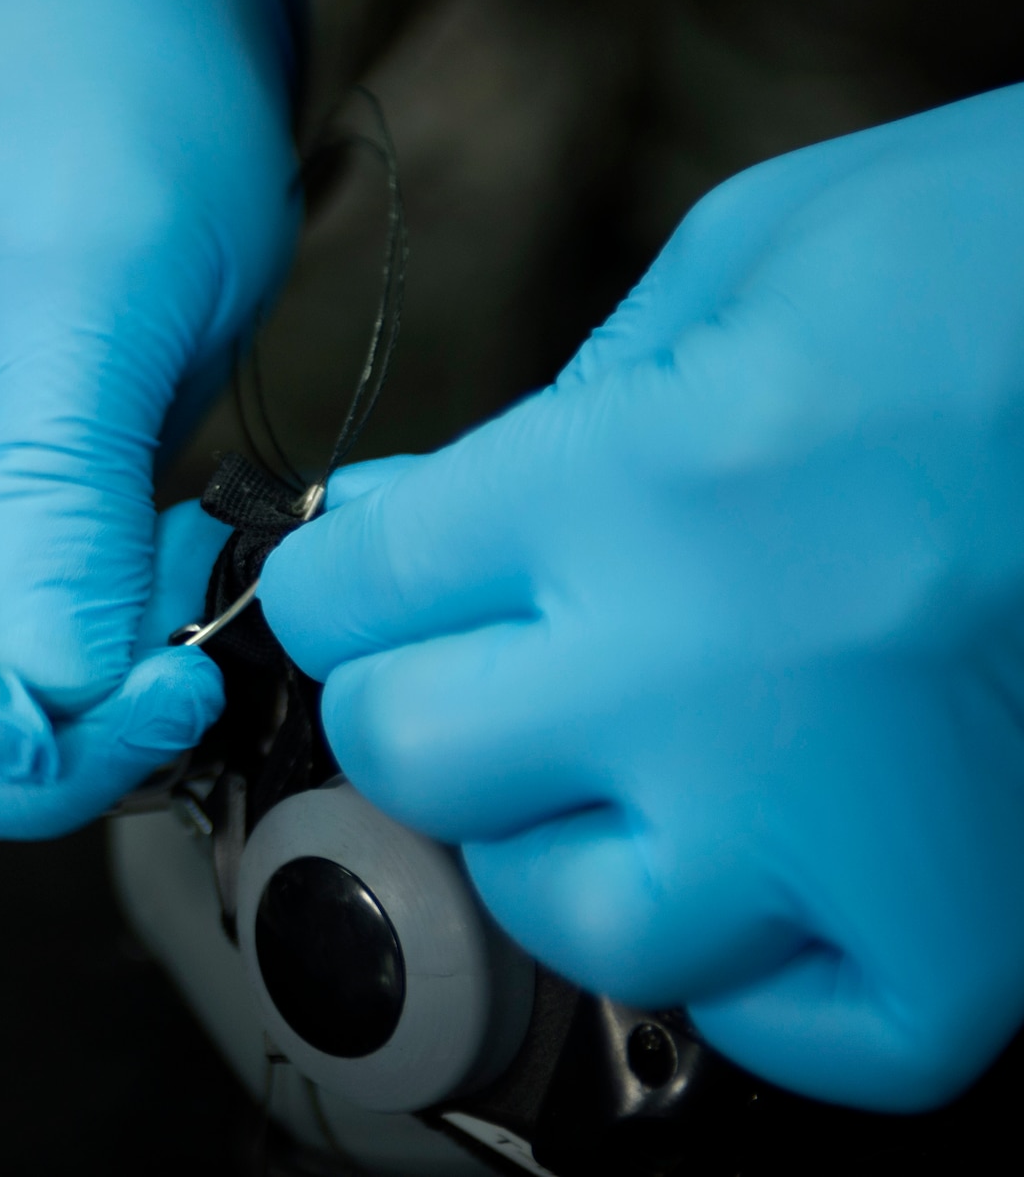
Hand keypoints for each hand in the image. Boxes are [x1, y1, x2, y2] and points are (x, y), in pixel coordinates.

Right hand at [0, 0, 296, 835]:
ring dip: (41, 726)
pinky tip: (169, 613)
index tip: (13, 714)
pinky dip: (84, 678)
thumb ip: (47, 485)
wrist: (149, 18)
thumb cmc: (84, 89)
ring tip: (176, 652)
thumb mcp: (80, 275)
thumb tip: (46, 694)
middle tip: (143, 714)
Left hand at [261, 84, 1023, 1109]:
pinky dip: (750, 970)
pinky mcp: (974, 921)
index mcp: (639, 481)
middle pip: (413, 757)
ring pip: (572, 914)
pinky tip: (757, 867)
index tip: (367, 577)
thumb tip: (408, 516)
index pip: (350, 592)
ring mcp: (842, 819)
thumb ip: (556, 408)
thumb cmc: (1001, 267)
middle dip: (413, 694)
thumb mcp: (742, 262)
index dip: (343, 579)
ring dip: (558, 838)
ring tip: (624, 762)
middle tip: (479, 658)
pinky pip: (795, 1038)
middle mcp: (714, 670)